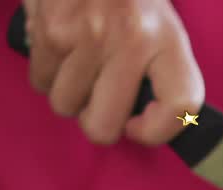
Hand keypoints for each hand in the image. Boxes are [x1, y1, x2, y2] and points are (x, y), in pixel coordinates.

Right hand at [23, 0, 204, 145]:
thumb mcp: (159, 25)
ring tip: (79, 62)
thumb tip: (141, 123)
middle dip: (95, 121)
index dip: (158, 131)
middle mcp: (131, 38)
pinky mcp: (51, 29)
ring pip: (65, 105)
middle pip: (103, 126)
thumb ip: (159, 73)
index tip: (139, 125)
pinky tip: (61, 46)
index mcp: (167, 38)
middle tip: (99, 98)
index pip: (181, 105)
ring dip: (68, 93)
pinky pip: (40, 81)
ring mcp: (88, 35)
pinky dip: (47, 72)